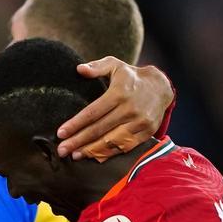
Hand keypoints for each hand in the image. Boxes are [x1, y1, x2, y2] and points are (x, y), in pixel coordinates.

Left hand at [56, 61, 172, 160]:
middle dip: (78, 141)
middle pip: (99, 129)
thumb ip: (97, 67)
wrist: (161, 87)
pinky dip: (109, 153)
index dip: (75, 124)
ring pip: (111, 141)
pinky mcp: (147, 132)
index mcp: (119, 93)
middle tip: (61, 150)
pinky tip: (94, 156)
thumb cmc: (131, 77)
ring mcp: (140, 122)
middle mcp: (130, 109)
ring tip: (75, 155)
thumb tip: (79, 69)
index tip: (60, 133)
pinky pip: (125, 146)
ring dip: (91, 150)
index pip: (92, 112)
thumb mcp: (115, 65)